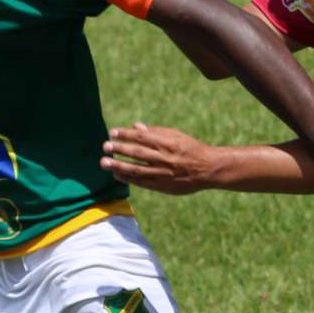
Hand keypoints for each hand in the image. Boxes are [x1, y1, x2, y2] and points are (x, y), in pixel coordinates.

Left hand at [101, 123, 218, 193]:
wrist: (208, 169)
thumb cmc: (191, 148)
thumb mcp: (176, 135)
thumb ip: (155, 132)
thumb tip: (135, 126)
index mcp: (167, 142)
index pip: (141, 137)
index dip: (125, 134)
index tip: (112, 132)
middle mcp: (164, 158)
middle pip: (136, 153)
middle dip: (119, 149)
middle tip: (105, 147)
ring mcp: (163, 173)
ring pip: (136, 169)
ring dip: (118, 166)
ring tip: (104, 163)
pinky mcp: (163, 186)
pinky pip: (142, 182)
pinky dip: (128, 179)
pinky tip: (117, 175)